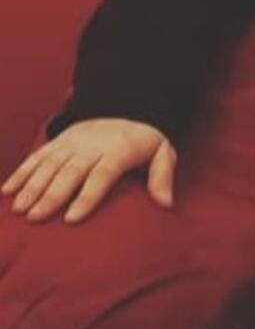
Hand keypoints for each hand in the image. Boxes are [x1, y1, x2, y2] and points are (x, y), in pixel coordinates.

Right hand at [2, 118, 176, 223]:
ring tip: (19, 210)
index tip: (72, 219)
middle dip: (51, 195)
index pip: (101, 175)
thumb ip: (163, 176)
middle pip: (69, 172)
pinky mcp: (56, 143)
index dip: (87, 196)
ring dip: (31, 187)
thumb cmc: (143, 142)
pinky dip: (20, 173)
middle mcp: (91, 147)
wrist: (123, 110)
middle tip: (36, 218)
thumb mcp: (162, 152)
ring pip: (48, 165)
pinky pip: (36, 157)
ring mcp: (70, 143)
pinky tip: (6, 192)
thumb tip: (166, 204)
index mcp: (118, 151)